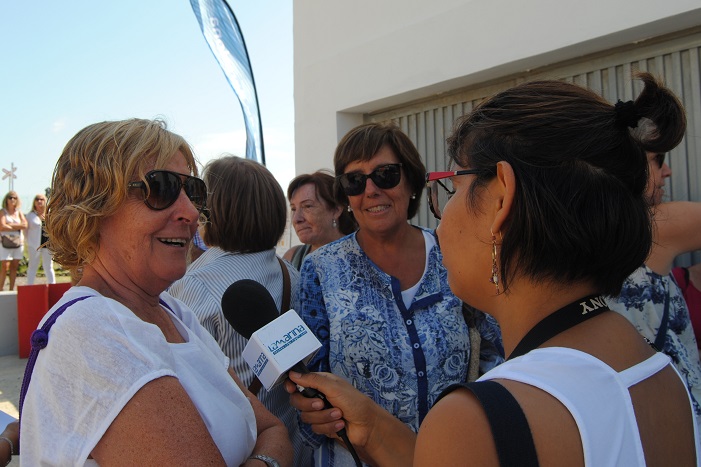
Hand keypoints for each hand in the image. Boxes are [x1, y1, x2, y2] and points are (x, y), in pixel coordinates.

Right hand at [286, 371, 416, 466]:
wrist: (367, 425)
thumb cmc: (354, 401)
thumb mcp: (334, 387)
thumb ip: (313, 380)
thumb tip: (293, 374)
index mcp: (320, 383)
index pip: (299, 383)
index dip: (292, 386)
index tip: (292, 389)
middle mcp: (318, 397)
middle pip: (298, 402)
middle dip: (309, 405)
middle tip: (322, 404)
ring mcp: (320, 412)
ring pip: (307, 417)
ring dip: (324, 417)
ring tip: (339, 415)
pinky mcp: (323, 426)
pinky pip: (315, 428)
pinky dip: (329, 427)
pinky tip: (340, 424)